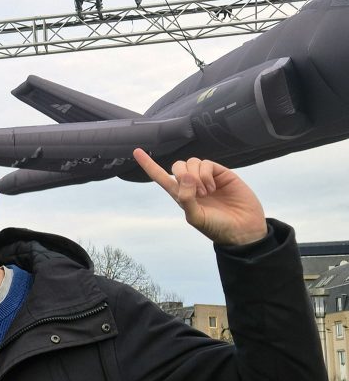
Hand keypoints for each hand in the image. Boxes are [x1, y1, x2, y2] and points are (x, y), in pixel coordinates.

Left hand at [133, 148, 266, 245]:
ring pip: (191, 162)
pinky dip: (206, 174)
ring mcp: (206, 178)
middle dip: (182, 175)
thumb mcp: (196, 217)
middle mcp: (192, 185)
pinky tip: (214, 187)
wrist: (243, 229)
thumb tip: (185, 176)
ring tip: (207, 192)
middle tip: (198, 193)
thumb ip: (185, 198)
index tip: (136, 151)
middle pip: (177, 166)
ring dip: (196, 176)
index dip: (149, 164)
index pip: (160, 177)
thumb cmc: (218, 227)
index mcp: (181, 196)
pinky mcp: (221, 173)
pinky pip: (206, 163)